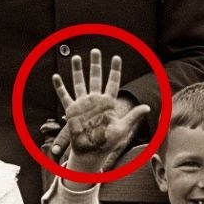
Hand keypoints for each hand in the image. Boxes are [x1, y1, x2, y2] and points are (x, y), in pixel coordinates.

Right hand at [50, 49, 150, 173]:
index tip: (116, 57)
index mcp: (108, 102)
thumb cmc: (108, 141)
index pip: (113, 82)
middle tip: (95, 50)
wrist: (92, 152)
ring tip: (76, 57)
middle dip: (95, 64)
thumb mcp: (122, 129)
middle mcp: (95, 100)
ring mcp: (83, 104)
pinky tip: (56, 76)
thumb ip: (133, 116)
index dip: (115, 70)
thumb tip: (147, 107)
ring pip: (80, 83)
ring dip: (78, 70)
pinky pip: (65, 96)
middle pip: (96, 77)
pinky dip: (60, 87)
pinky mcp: (72, 110)